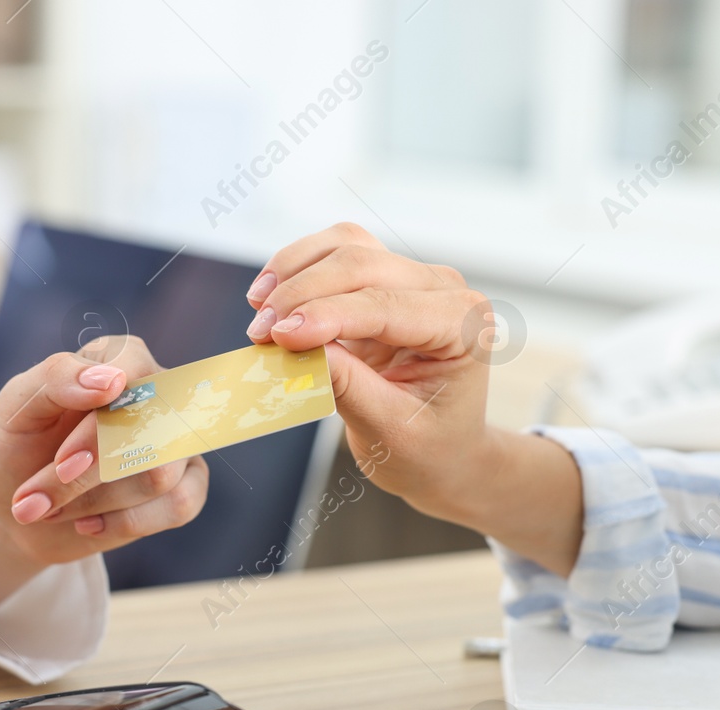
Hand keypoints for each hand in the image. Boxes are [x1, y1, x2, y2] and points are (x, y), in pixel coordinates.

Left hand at [0, 335, 208, 619]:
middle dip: (88, 475)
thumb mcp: (16, 407)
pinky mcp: (185, 487)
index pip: (136, 370)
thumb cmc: (14, 448)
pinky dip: (124, 523)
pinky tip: (88, 523)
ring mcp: (177, 442)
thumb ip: (58, 377)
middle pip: (150, 429)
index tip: (64, 461)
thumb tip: (113, 381)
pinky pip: (180, 504)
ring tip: (49, 509)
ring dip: (93, 501)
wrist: (8, 511)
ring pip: (160, 475)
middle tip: (33, 500)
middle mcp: (158, 394)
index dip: (102, 423)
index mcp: (120, 360)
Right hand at [246, 222, 584, 574]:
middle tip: (258, 334)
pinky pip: (336, 253)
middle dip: (302, 294)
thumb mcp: (390, 431)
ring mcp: (414, 279)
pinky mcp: (383, 280)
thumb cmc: (428, 450)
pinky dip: (298, 268)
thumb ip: (348, 387)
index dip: (327, 315)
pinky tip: (269, 297)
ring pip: (346, 245)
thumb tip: (297, 348)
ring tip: (258, 309)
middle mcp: (444, 290)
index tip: (278, 336)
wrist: (443, 455)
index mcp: (461, 326)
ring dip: (295, 270)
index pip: (386, 306)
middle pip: (363, 264)